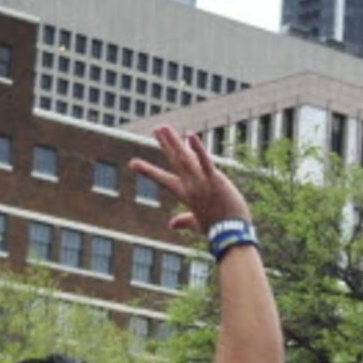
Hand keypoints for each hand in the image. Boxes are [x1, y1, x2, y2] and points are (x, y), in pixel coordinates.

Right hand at [128, 125, 248, 238]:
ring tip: (164, 127)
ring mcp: (201, 182)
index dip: (148, 171)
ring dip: (174, 142)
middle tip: (156, 129)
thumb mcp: (197, 224)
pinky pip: (205, 161)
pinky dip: (197, 148)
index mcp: (185, 195)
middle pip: (175, 162)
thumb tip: (171, 224)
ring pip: (185, 159)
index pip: (164, 180)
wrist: (230, 235)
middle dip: (165, 144)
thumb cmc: (217, 230)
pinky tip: (190, 134)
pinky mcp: (215, 180)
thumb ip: (184, 221)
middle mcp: (190, 186)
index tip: (133, 163)